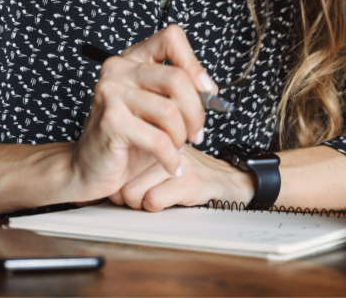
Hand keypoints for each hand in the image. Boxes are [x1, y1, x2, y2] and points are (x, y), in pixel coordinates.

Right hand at [69, 25, 216, 202]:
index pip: (171, 38)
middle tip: (196, 133)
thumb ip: (180, 93)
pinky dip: (171, 157)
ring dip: (181, 137)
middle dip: (195, 111)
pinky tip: (170, 165)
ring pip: (170, 110)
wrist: (90, 169)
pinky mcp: (111, 121)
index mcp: (131, 59)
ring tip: (176, 150)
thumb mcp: (157, 109)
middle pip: (177, 78)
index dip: (194, 64)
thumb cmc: (127, 140)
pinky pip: (159, 139)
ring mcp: (110, 93)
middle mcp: (118, 69)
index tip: (206, 91)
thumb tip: (210, 90)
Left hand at [107, 145, 256, 211]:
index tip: (127, 189)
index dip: (119, 182)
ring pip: (134, 190)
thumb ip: (141, 165)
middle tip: (138, 200)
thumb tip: (111, 184)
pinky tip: (167, 203)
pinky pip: (154, 200)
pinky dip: (154, 208)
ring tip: (152, 202)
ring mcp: (178, 164)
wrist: (234, 181)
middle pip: (122, 178)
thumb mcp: (166, 162)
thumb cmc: (195, 174)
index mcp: (158, 138)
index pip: (121, 158)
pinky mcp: (191, 182)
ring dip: (139, 205)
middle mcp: (166, 147)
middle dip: (126, 197)